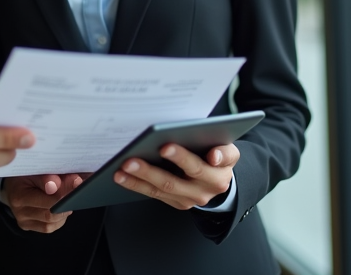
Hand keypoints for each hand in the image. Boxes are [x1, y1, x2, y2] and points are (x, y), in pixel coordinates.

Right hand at [3, 173, 84, 232]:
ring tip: (68, 198)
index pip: (47, 200)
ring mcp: (23, 221)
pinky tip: (61, 208)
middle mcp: (19, 211)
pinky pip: (49, 227)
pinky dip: (59, 218)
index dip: (64, 193)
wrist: (12, 184)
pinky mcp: (28, 227)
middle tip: (78, 191)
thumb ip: (48, 178)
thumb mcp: (34, 170)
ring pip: (52, 223)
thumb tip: (63, 184)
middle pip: (50, 214)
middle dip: (66, 203)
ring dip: (63, 211)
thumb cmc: (25, 174)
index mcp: (19, 195)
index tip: (77, 183)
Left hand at [112, 143, 237, 210]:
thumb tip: (214, 155)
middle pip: (173, 182)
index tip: (165, 147)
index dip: (182, 158)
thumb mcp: (229, 152)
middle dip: (150, 171)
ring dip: (138, 180)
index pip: (198, 167)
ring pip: (159, 190)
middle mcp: (202, 192)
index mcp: (217, 176)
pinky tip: (123, 177)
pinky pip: (154, 194)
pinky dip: (137, 185)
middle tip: (132, 159)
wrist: (221, 179)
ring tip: (121, 170)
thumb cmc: (219, 157)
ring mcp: (187, 200)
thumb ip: (224, 151)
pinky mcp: (176, 203)